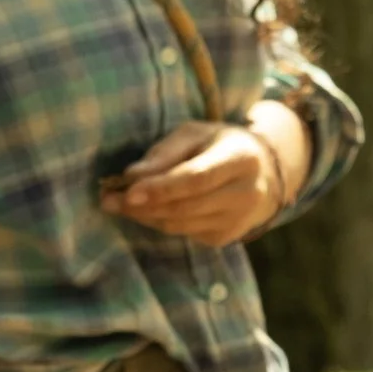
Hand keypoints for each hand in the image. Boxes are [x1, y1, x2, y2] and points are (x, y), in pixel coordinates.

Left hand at [101, 121, 284, 245]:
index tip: (128, 192)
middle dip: (143, 205)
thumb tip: (132, 176)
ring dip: (145, 216)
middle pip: (186, 207)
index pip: (197, 179)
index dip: (161, 188)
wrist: (263, 174)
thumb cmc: (220, 146)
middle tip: (108, 200)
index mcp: (241, 159)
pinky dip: (160, 223)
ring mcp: (238, 221)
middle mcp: (246, 194)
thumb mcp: (196, 134)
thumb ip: (165, 152)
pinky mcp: (226, 238)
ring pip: (180, 225)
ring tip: (118, 204)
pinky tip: (148, 210)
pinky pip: (184, 233)